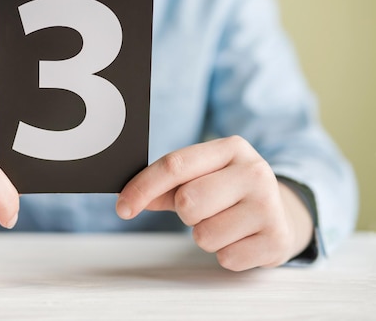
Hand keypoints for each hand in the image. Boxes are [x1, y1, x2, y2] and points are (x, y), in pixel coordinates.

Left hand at [116, 136, 313, 270]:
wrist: (282, 212)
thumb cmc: (231, 192)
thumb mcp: (202, 177)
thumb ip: (165, 186)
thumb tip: (129, 198)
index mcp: (231, 148)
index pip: (174, 165)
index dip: (142, 187)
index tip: (123, 207)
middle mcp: (254, 171)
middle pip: (187, 202)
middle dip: (186, 213)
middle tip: (204, 210)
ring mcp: (269, 206)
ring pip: (204, 235)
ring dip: (205, 235)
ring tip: (225, 224)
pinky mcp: (277, 239)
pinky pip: (226, 258)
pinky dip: (226, 253)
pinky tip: (240, 238)